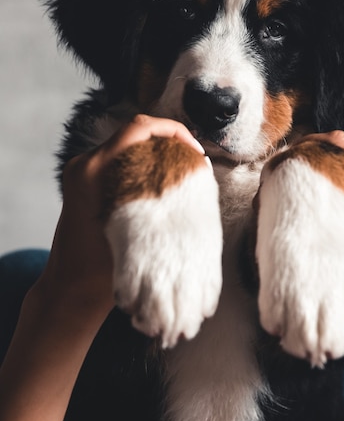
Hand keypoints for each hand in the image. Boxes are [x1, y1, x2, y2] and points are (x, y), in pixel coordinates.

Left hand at [35, 114, 205, 320]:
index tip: (194, 150)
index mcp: (94, 171)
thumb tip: (199, 168)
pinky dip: (141, 164)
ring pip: (127, 146)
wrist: (68, 292)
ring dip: (155, 153)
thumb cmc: (100, 271)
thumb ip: (165, 195)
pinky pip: (117, 160)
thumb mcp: (139, 230)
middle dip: (168, 141)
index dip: (173, 131)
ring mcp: (81, 172)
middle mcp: (84, 164)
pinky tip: (159, 184)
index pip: (139, 128)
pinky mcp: (83, 183)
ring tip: (180, 173)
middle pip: (134, 133)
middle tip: (192, 162)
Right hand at [295, 131, 343, 325]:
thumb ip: (289, 203)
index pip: (337, 144)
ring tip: (312, 187)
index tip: (291, 155)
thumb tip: (271, 175)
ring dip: (332, 170)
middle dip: (318, 155)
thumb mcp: (305, 240)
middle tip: (296, 168)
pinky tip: (331, 204)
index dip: (310, 143)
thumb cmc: (335, 284)